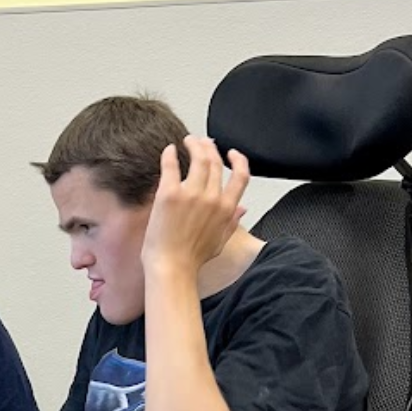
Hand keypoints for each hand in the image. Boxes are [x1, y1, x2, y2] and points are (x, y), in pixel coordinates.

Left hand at [141, 137, 249, 274]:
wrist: (172, 268)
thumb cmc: (192, 260)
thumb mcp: (220, 242)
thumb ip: (232, 222)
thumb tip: (242, 210)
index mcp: (226, 209)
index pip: (241, 175)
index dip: (238, 160)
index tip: (232, 152)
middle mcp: (212, 198)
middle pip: (216, 161)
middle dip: (210, 148)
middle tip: (202, 142)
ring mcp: (191, 194)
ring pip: (198, 158)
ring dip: (194, 145)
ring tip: (187, 141)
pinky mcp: (170, 194)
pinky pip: (172, 165)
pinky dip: (171, 154)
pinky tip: (169, 150)